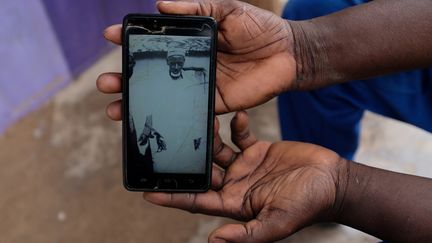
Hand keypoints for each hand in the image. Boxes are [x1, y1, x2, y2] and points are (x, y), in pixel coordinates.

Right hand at [97, 0, 295, 119]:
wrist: (288, 53)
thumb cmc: (260, 28)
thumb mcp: (227, 10)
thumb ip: (197, 7)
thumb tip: (160, 3)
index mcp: (192, 41)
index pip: (155, 41)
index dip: (131, 39)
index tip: (110, 36)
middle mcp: (191, 64)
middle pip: (152, 74)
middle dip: (126, 79)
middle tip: (105, 83)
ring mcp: (200, 85)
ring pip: (164, 96)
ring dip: (139, 103)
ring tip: (115, 109)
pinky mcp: (215, 103)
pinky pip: (189, 112)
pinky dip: (170, 117)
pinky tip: (152, 123)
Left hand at [143, 111, 346, 241]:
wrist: (332, 181)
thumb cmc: (307, 205)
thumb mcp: (276, 222)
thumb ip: (245, 233)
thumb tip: (213, 241)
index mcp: (234, 204)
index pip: (196, 201)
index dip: (173, 197)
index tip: (147, 192)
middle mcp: (235, 184)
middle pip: (201, 171)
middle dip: (185, 159)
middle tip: (167, 141)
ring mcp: (245, 166)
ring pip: (216, 149)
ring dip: (208, 136)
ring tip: (202, 119)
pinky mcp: (257, 149)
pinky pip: (238, 135)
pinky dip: (235, 126)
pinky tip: (236, 117)